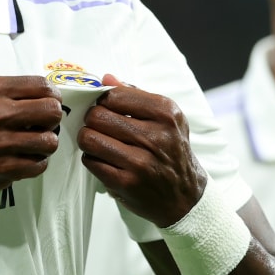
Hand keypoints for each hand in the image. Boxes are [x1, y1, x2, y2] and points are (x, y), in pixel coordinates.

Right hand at [0, 75, 64, 200]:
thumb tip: (27, 90)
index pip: (41, 86)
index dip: (51, 95)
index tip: (49, 102)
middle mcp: (0, 114)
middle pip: (52, 111)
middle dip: (52, 118)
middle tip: (44, 125)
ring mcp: (3, 143)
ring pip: (50, 141)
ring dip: (45, 144)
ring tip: (35, 145)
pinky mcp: (4, 169)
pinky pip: (38, 165)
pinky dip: (36, 164)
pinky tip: (25, 160)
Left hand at [76, 74, 205, 226]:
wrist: (186, 196)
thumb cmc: (171, 151)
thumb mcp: (166, 119)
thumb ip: (135, 95)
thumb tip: (106, 78)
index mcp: (166, 113)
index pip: (115, 95)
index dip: (104, 101)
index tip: (107, 109)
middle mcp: (156, 136)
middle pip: (97, 116)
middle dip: (92, 120)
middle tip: (99, 127)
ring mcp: (141, 162)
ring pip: (89, 138)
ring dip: (88, 139)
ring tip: (100, 142)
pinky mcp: (127, 183)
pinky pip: (90, 161)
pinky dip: (92, 159)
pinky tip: (105, 160)